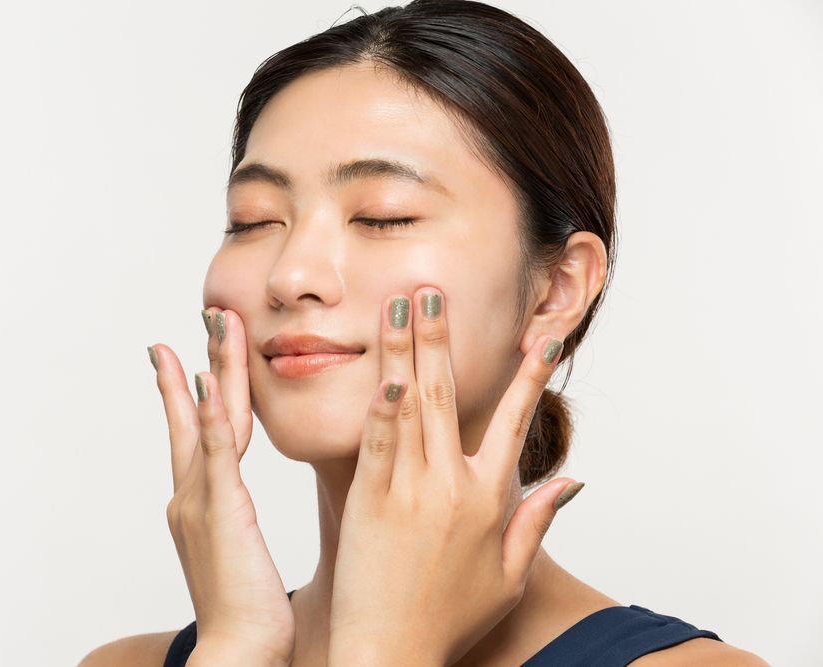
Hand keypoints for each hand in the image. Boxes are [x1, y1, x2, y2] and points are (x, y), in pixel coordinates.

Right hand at [148, 307, 293, 666]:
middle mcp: (193, 494)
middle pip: (199, 412)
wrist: (238, 655)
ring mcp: (202, 500)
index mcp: (202, 503)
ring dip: (213, 368)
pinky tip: (214, 381)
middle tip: (208, 316)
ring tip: (217, 324)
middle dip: (202, 361)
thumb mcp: (241, 553)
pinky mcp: (222, 512)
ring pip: (210, 419)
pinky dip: (212, 415)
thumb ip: (238, 522)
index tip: (196, 354)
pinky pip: (218, 453)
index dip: (196, 389)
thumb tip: (244, 510)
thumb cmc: (248, 614)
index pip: (201, 431)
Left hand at [328, 288, 583, 665]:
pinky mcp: (368, 501)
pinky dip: (380, 404)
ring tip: (397, 303)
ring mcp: (408, 491)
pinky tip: (381, 369)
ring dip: (404, 350)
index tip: (540, 338)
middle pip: (449, 395)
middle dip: (441, 336)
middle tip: (433, 289)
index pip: (516, 424)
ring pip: (409, 406)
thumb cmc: (448, 619)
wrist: (389, 654)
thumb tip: (572, 480)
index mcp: (490, 501)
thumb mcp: (508, 577)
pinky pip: (376, 442)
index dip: (528, 378)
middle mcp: (451, 486)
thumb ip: (537, 522)